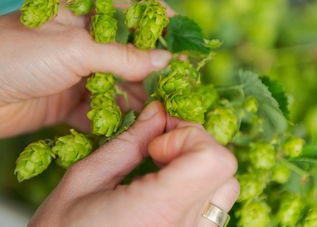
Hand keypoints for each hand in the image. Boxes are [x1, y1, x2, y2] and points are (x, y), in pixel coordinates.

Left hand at [0, 0, 172, 137]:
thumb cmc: (17, 55)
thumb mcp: (75, 49)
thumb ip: (123, 56)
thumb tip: (165, 60)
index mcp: (86, 14)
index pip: (133, 11)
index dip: (160, 23)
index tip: (185, 39)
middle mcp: (86, 42)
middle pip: (131, 53)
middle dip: (153, 68)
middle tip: (178, 84)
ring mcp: (79, 73)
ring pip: (119, 85)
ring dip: (137, 98)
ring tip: (158, 112)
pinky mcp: (70, 102)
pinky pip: (101, 111)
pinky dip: (115, 120)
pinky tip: (130, 128)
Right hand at [29, 101, 238, 226]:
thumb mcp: (84, 181)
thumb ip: (128, 143)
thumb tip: (157, 112)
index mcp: (159, 211)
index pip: (214, 160)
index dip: (189, 137)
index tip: (156, 143)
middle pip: (225, 169)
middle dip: (193, 144)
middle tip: (156, 149)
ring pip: (225, 189)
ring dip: (199, 166)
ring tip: (160, 170)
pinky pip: (213, 208)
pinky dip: (197, 187)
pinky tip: (165, 191)